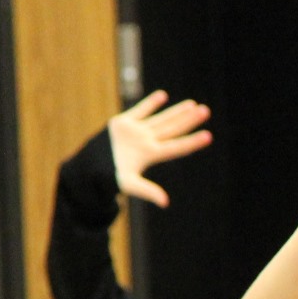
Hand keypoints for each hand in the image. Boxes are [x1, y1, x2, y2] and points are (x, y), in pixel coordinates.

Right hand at [106, 90, 212, 206]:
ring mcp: (136, 131)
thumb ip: (147, 191)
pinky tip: (163, 96)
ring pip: (161, 118)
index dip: (192, 142)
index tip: (208, 136)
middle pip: (173, 129)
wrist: (88, 167)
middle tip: (206, 111)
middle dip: (189, 120)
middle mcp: (147, 142)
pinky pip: (140, 110)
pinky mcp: (123, 123)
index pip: (177, 147)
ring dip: (176, 111)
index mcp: (150, 155)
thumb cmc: (108, 178)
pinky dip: (150, 103)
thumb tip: (165, 203)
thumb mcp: (129, 184)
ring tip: (193, 104)